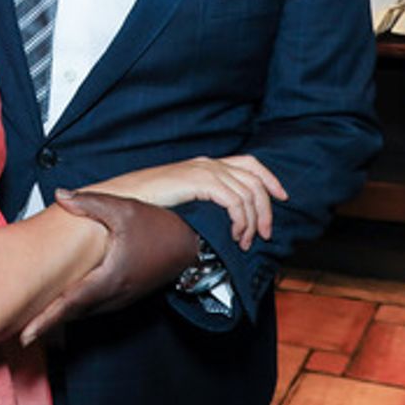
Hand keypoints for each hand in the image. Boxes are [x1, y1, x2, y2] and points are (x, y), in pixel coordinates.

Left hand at [20, 190, 198, 344]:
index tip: (25, 336)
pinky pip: (95, 307)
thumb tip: (60, 194)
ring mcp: (121, 299)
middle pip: (73, 313)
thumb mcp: (124, 209)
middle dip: (47, 323)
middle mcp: (113, 295)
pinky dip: (77, 310)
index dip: (46, 321)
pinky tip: (65, 304)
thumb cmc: (159, 226)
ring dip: (61, 317)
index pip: (70, 304)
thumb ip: (90, 203)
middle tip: (19, 330)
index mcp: (109, 278)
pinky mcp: (126, 296)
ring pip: (84, 312)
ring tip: (36, 321)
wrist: (192, 246)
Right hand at [92, 155, 287, 249]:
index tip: (282, 197)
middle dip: (266, 208)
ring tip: (245, 241)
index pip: (249, 163)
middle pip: (254, 179)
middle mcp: (209, 163)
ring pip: (248, 193)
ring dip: (252, 221)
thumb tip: (221, 221)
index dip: (270, 179)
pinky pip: (234, 201)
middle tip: (265, 233)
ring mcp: (204, 170)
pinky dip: (241, 220)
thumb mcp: (181, 199)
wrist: (122, 198)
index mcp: (205, 164)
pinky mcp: (199, 181)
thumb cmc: (145, 203)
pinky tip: (234, 234)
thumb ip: (202, 202)